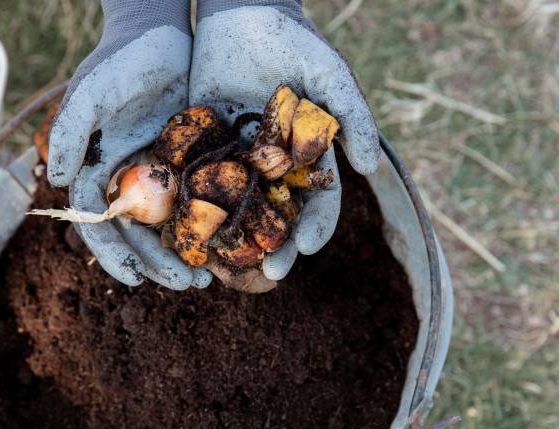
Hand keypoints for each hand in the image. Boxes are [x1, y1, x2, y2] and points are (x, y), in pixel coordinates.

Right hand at [48, 0, 210, 289]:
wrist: (161, 33)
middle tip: (190, 285)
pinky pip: (200, 201)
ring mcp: (160, 173)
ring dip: (187, 252)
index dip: (114, 254)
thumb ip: (71, 132)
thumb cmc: (121, 60)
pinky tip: (230, 242)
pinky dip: (211, 224)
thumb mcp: (93, 92)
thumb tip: (58, 181)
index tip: (134, 280)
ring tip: (211, 277)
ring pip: (171, 225)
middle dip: (159, 263)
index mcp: (98, 171)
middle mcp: (128, 179)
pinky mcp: (191, 163)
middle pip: (139, 233)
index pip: (99, 223)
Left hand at [190, 0, 379, 279]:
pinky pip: (199, 182)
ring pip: (237, 209)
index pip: (318, 202)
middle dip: (277, 247)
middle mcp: (273, 166)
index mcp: (307, 158)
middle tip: (269, 272)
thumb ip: (352, 118)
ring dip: (235, 240)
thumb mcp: (330, 75)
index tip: (307, 248)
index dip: (316, 227)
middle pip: (277, 218)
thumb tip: (369, 168)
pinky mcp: (203, 147)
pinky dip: (196, 208)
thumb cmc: (295, 42)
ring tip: (228, 266)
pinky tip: (189, 232)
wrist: (242, 12)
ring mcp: (237, 160)